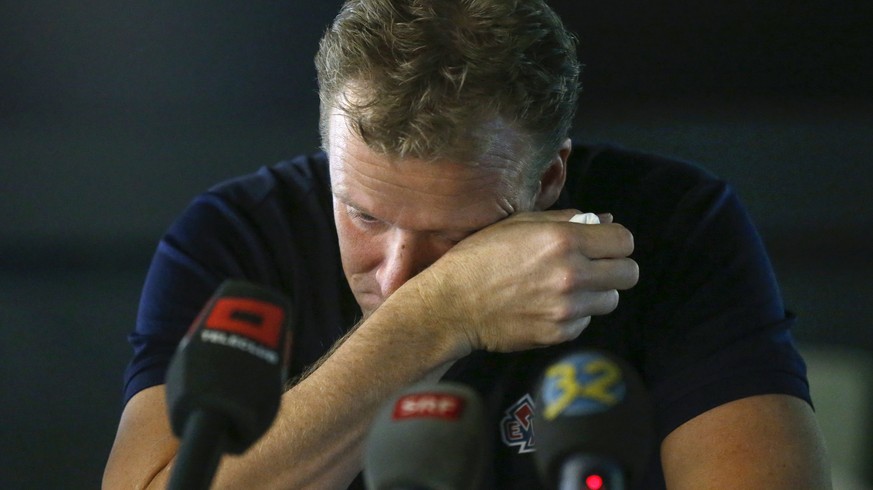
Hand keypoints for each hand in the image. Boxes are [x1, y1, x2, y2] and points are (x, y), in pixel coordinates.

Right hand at [410, 209, 638, 354]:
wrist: (451, 305)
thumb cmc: (480, 257)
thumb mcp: (518, 223)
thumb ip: (566, 219)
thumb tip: (605, 219)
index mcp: (563, 240)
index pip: (624, 241)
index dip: (615, 240)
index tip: (602, 244)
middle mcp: (571, 275)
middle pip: (629, 273)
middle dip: (615, 267)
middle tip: (594, 266)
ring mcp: (567, 309)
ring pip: (611, 300)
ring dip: (596, 292)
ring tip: (566, 286)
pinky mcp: (558, 334)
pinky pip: (586, 322)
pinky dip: (575, 314)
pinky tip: (547, 305)